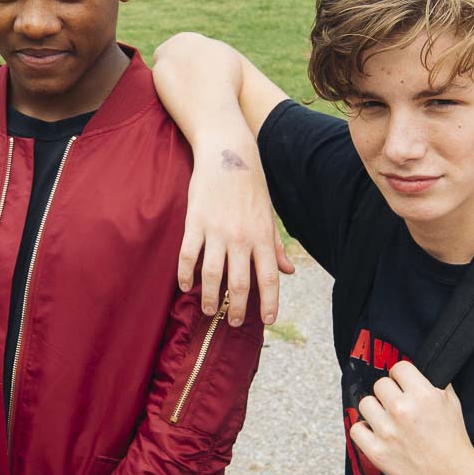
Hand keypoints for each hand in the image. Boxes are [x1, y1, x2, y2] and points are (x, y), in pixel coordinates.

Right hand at [177, 135, 293, 325]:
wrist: (228, 153)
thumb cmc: (251, 185)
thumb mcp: (269, 214)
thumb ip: (275, 246)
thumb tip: (288, 271)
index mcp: (262, 236)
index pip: (269, 278)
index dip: (269, 302)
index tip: (268, 320)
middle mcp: (241, 237)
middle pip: (240, 283)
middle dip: (238, 309)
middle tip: (234, 322)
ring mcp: (216, 231)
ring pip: (213, 275)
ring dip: (211, 298)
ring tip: (209, 309)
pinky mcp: (195, 223)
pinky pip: (187, 256)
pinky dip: (185, 275)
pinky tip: (185, 286)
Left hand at [348, 360, 473, 474]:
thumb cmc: (454, 443)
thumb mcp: (452, 403)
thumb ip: (434, 384)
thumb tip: (416, 374)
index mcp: (422, 394)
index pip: (399, 368)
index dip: (402, 376)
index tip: (403, 385)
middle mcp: (402, 409)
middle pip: (380, 384)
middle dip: (390, 394)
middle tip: (399, 407)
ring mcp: (387, 431)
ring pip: (366, 403)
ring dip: (376, 410)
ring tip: (388, 420)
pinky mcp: (376, 451)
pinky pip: (356, 429)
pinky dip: (364, 431)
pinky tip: (376, 434)